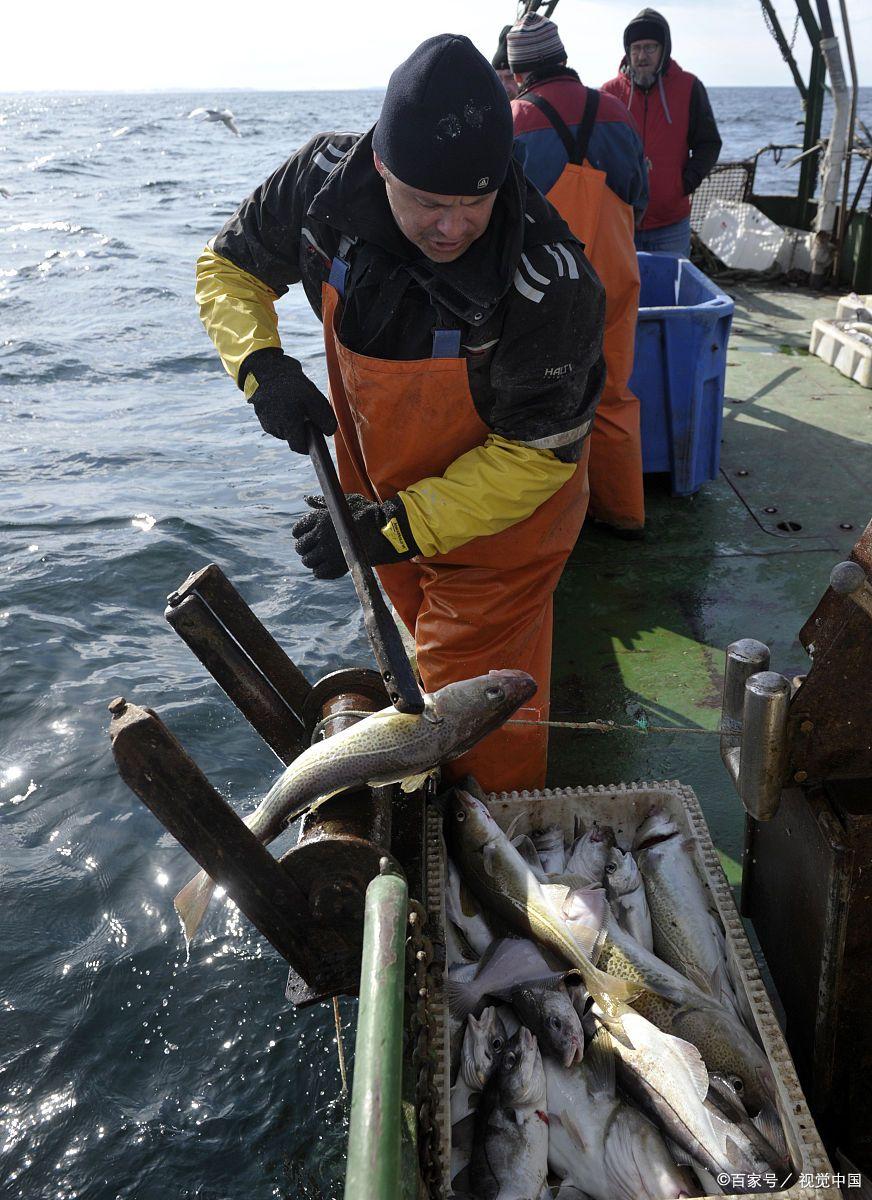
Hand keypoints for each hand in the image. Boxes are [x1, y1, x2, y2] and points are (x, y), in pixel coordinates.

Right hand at [241, 349, 335, 453]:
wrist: (266, 368)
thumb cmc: (291, 384)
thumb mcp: (314, 399)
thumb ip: (324, 418)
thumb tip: (329, 432)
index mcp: (288, 427)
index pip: (300, 448)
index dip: (310, 444)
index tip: (316, 435)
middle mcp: (275, 428)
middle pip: (293, 437)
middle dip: (301, 428)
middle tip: (305, 410)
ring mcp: (266, 421)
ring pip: (285, 428)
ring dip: (292, 420)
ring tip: (294, 402)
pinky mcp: (261, 414)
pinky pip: (276, 419)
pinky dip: (283, 413)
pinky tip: (285, 400)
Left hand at [291, 494, 417, 579]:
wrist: (383, 531)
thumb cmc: (366, 514)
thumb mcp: (344, 502)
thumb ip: (323, 502)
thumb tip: (307, 499)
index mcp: (320, 518)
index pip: (297, 530)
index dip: (301, 534)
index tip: (310, 536)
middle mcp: (320, 535)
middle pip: (300, 547)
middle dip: (306, 548)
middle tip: (316, 549)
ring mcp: (327, 552)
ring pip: (307, 561)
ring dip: (313, 560)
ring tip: (323, 558)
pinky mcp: (335, 566)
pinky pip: (318, 573)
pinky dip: (321, 571)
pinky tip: (329, 566)